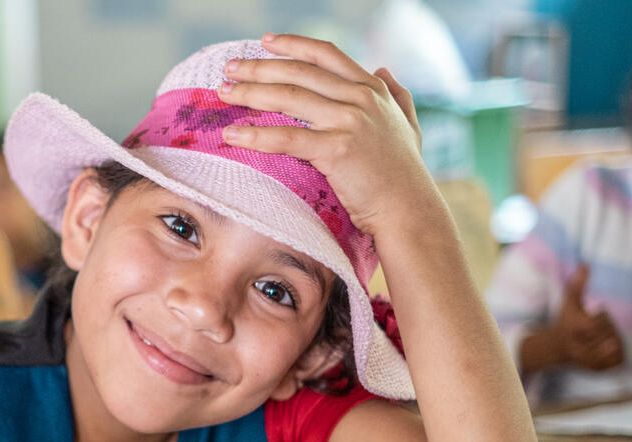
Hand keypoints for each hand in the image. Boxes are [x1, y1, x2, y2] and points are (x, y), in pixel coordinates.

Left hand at [218, 33, 436, 237]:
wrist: (408, 209)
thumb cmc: (404, 173)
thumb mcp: (407, 124)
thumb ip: (396, 94)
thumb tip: (383, 69)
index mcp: (373, 89)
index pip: (325, 55)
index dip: (292, 45)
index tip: (264, 42)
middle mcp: (360, 98)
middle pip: (298, 73)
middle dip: (258, 68)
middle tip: (230, 68)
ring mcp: (348, 122)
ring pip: (287, 98)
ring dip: (250, 93)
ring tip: (223, 93)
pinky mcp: (336, 150)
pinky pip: (286, 138)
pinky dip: (254, 136)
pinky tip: (231, 135)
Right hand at [551, 266, 623, 369]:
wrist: (556, 347)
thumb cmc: (565, 320)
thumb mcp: (569, 302)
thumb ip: (577, 284)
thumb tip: (584, 265)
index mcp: (572, 331)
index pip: (596, 323)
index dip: (600, 317)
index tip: (595, 315)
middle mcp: (577, 348)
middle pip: (608, 334)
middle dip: (607, 328)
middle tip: (596, 327)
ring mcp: (586, 360)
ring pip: (614, 347)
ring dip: (612, 339)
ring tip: (601, 337)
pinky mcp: (594, 368)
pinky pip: (616, 359)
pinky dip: (616, 353)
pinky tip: (606, 347)